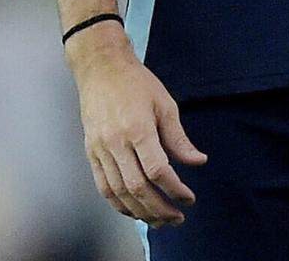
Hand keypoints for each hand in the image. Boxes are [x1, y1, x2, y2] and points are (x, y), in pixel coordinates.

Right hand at [68, 28, 206, 225]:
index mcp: (137, 129)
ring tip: (159, 221)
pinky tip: (133, 210)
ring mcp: (100, 149)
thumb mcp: (165, 104)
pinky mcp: (90, 152)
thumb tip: (198, 161)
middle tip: (177, 218)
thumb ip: (179, 138)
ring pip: (119, 193)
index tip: (189, 198)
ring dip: (140, 212)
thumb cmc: (136, 82)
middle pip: (137, 188)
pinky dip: (118, 204)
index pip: (158, 171)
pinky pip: (103, 187)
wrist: (101, 68)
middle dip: (159, 209)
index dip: (175, 190)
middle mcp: (116, 143)